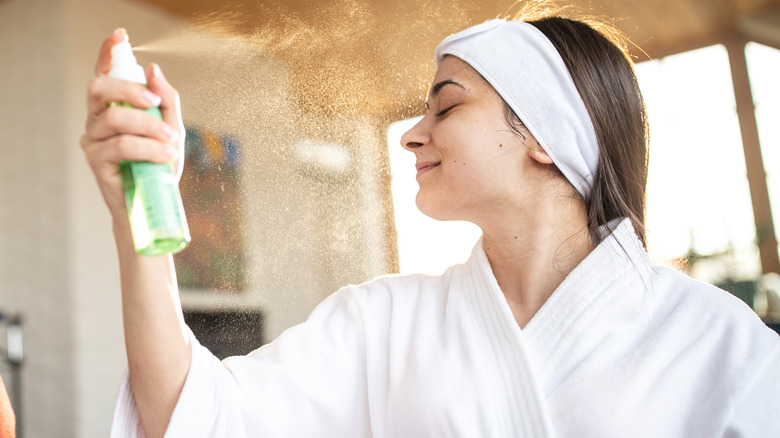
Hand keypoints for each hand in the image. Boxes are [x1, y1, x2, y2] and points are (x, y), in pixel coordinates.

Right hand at [80, 28, 185, 222]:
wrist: (155, 205)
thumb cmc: (159, 166)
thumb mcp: (172, 130)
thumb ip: (166, 101)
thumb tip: (154, 71)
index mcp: (113, 107)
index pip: (104, 74)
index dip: (108, 53)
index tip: (120, 36)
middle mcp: (97, 119)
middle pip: (100, 88)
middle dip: (129, 88)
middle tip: (154, 101)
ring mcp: (93, 140)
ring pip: (117, 118)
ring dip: (150, 126)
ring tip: (172, 142)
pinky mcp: (96, 161)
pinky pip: (122, 145)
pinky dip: (149, 148)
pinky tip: (165, 156)